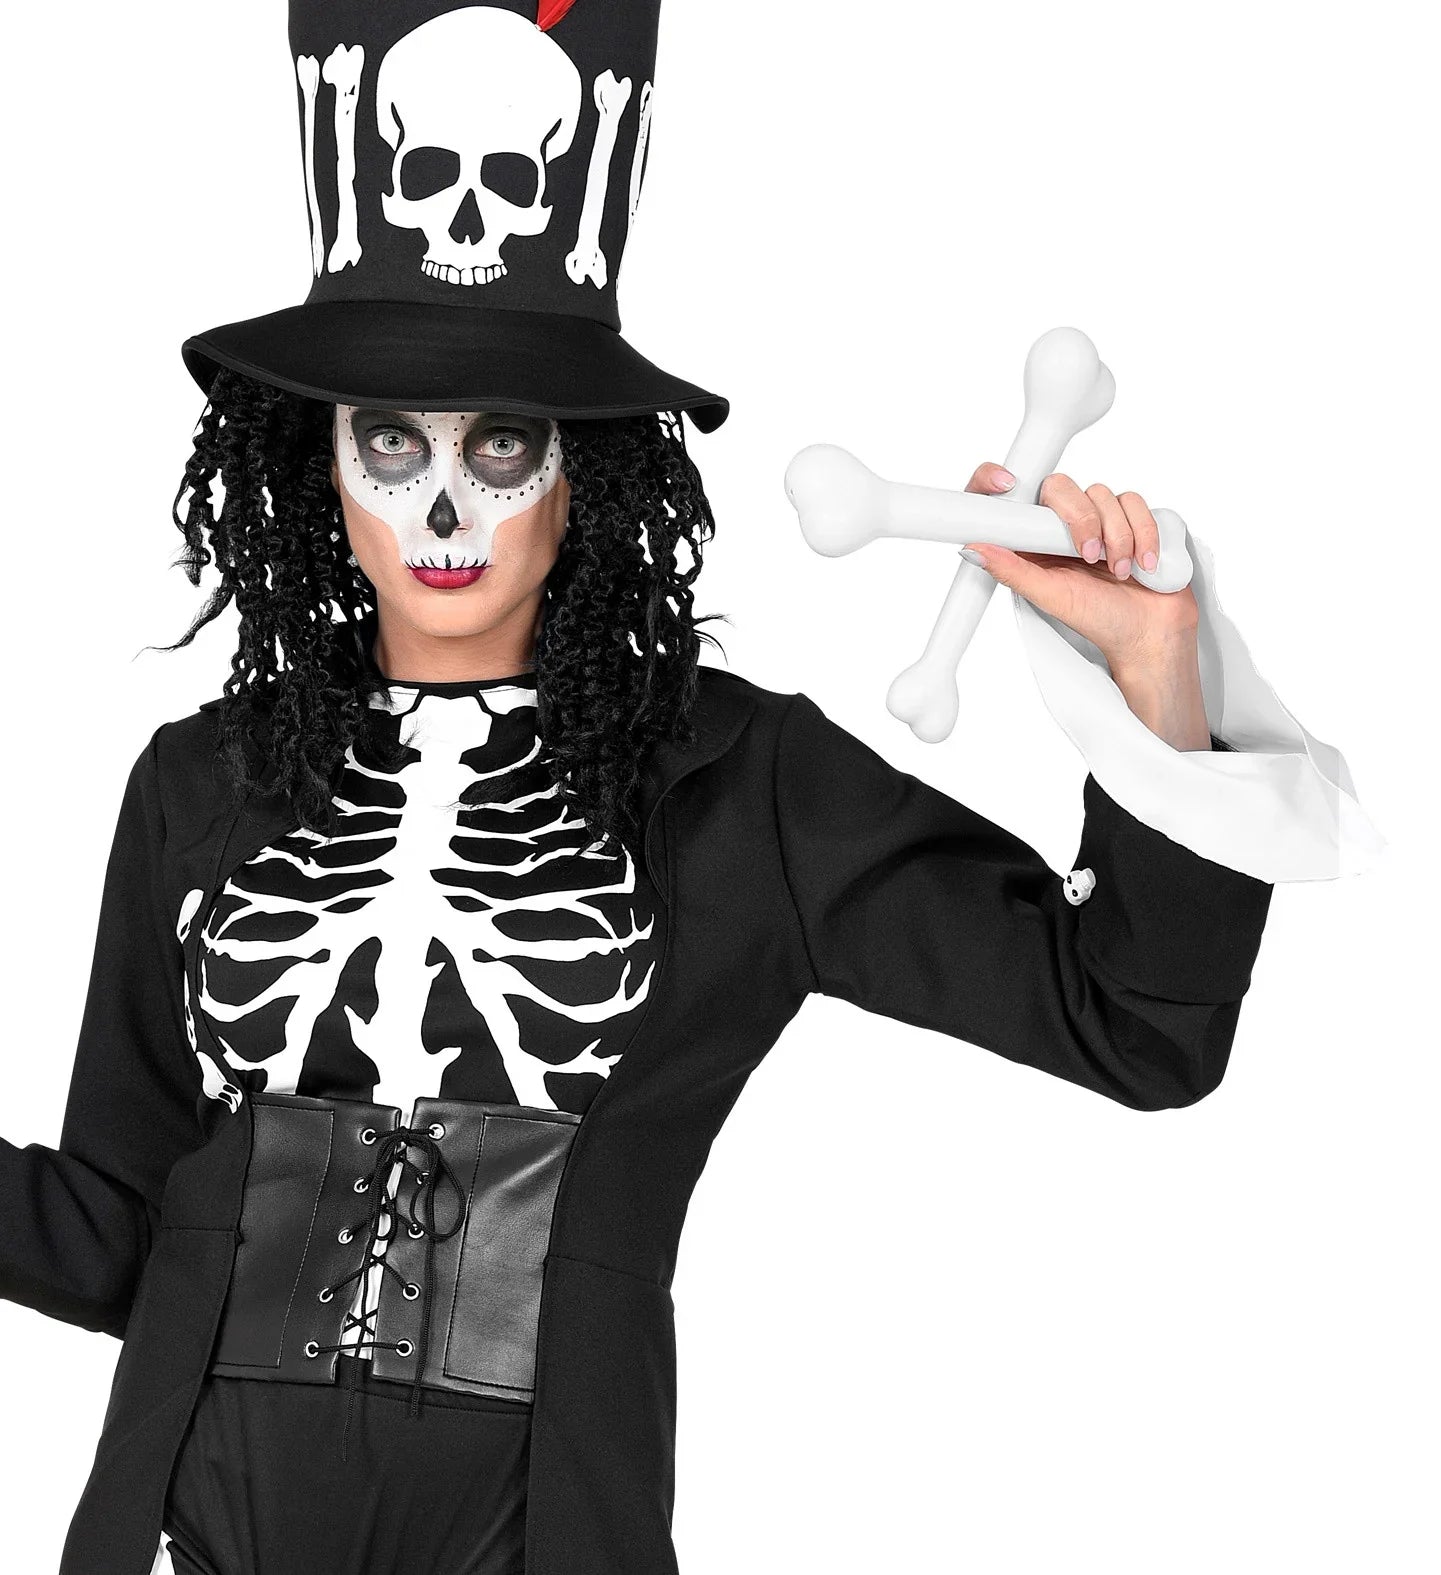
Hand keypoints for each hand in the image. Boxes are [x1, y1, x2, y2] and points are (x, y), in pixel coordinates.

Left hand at [962, 463, 1211, 749]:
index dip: (996, 479)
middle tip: (1091, 557)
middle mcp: (1062, 526)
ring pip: (1102, 493)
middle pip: (1060, 486)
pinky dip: (1143, 533)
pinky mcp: (1130, 516)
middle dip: (1082, 520)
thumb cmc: (1098, 618)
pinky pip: (1133, 502)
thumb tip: (972, 549)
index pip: (1009, 497)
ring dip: (1118, 535)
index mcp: (1035, 542)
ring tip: (1119, 571)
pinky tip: (1143, 564)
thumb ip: (1012, 572)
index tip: (1003, 483)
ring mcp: (1098, 518)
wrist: (1150, 632)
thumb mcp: (1049, 597)